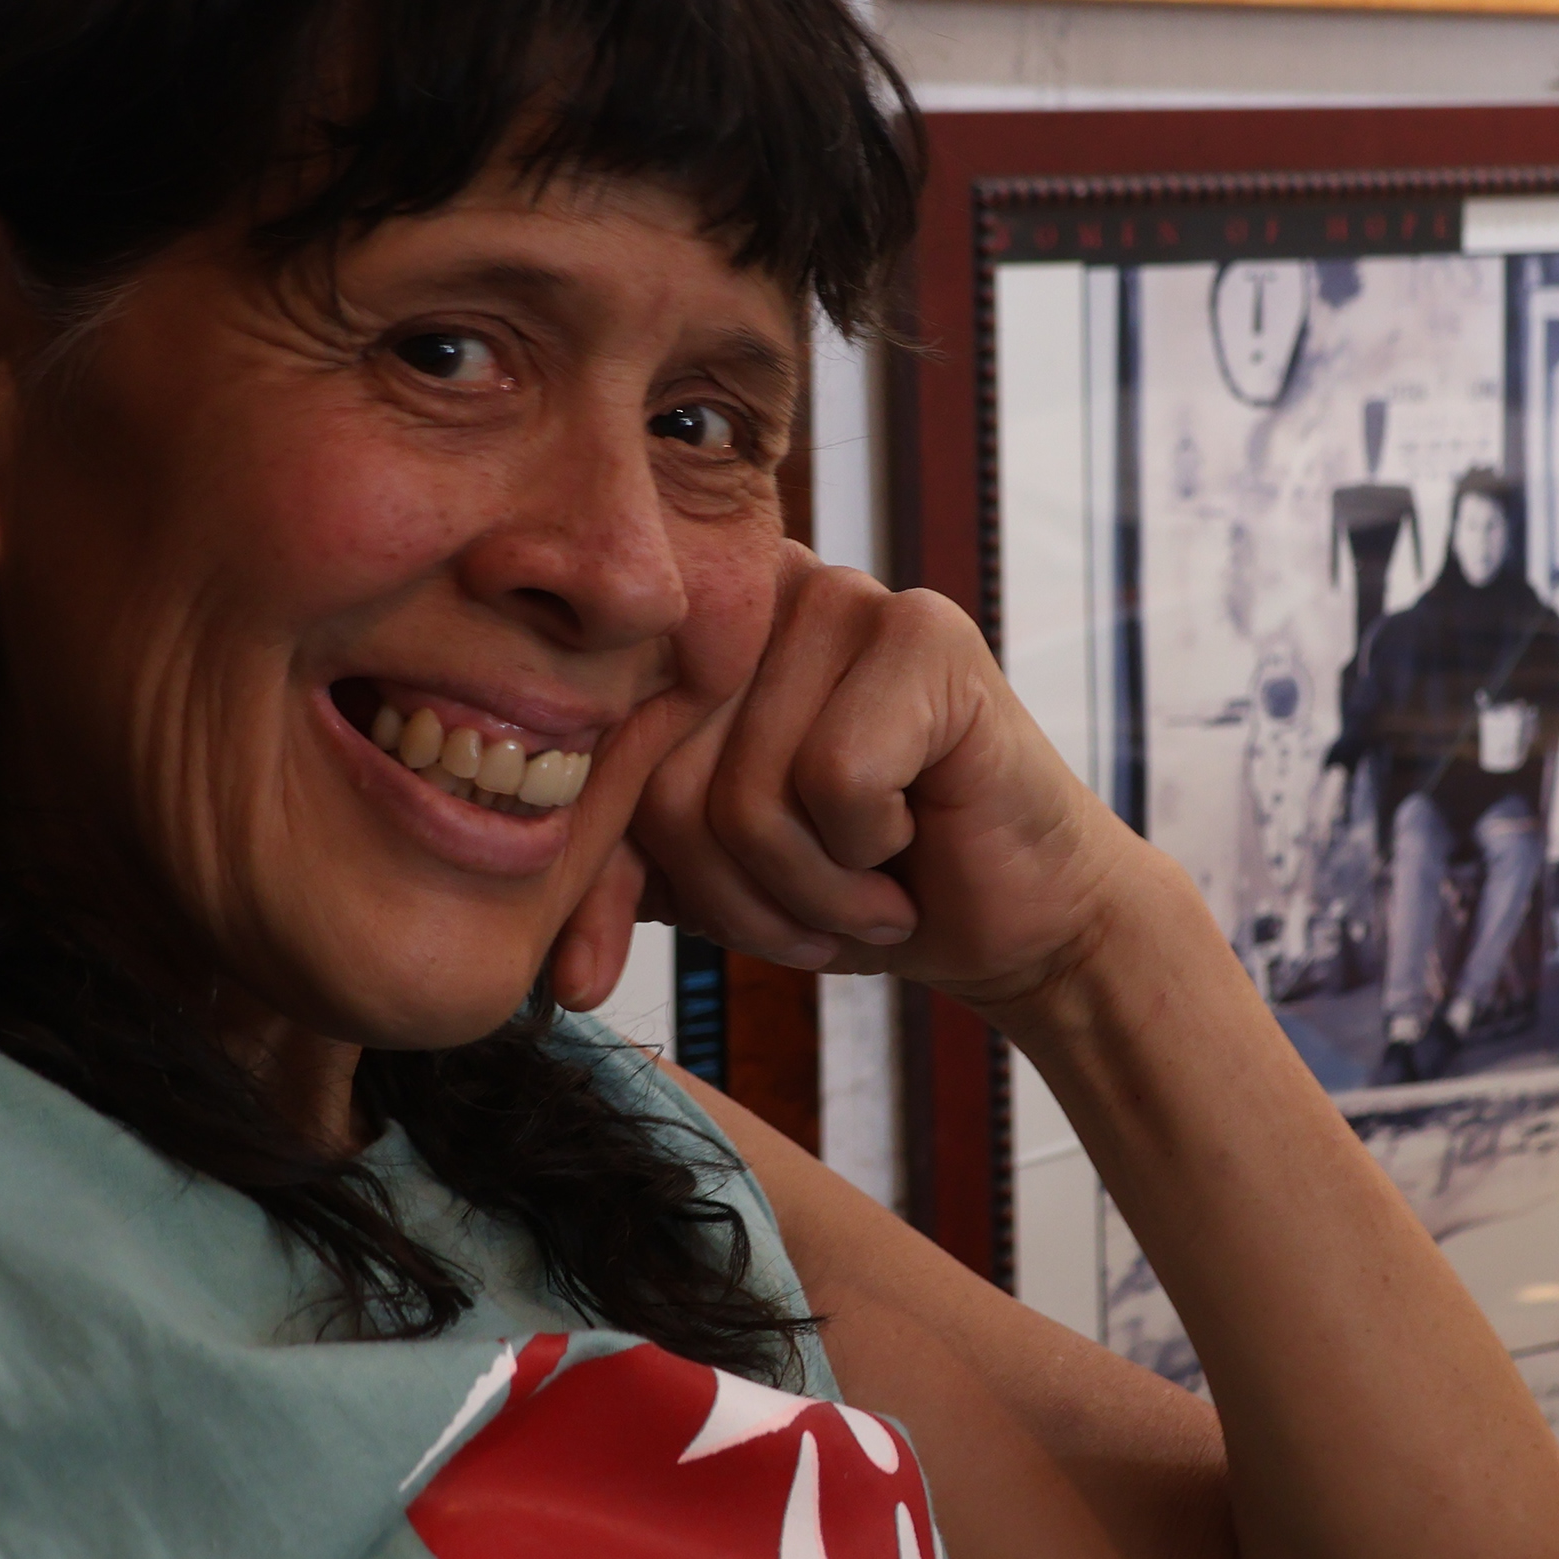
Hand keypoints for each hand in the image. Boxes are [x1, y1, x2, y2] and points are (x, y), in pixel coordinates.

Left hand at [607, 544, 1152, 1011]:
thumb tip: (541, 967)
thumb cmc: (857, 883)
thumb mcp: (702, 881)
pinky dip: (869, 857)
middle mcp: (760, 586)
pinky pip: (833, 783)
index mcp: (692, 630)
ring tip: (867, 885)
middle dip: (732, 896)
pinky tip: (916, 835)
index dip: (597, 872)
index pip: (595, 756)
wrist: (1017, 917)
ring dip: (809, 890)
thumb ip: (616, 873)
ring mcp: (846, 594)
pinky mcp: (927, 632)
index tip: (586, 972)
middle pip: (665, 780)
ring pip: (746, 793)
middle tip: (812, 919)